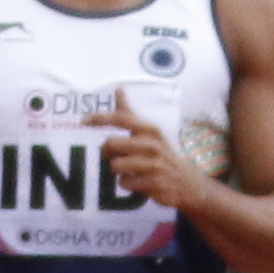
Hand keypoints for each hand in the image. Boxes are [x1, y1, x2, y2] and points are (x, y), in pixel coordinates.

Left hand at [98, 95, 208, 214]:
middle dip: (108, 152)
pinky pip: (124, 182)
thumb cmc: (163, 155)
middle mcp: (152, 144)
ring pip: (115, 165)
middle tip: (116, 156)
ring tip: (131, 170)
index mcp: (150, 130)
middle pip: (111, 144)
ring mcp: (153, 164)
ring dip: (118, 170)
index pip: (122, 118)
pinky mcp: (153, 183)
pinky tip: (139, 182)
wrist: (189, 184)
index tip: (84, 120)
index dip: (101, 118)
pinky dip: (127, 184)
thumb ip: (131, 114)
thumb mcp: (150, 133)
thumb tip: (118, 89)